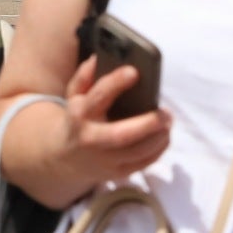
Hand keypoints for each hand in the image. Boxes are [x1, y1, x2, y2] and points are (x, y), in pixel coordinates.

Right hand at [57, 56, 172, 191]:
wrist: (63, 157)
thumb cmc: (77, 118)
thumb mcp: (73, 95)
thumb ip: (85, 77)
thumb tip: (99, 59)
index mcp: (80, 114)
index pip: (98, 97)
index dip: (115, 83)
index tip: (134, 72)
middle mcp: (91, 139)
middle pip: (120, 135)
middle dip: (147, 124)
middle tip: (166, 113)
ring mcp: (104, 160)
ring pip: (136, 153)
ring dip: (157, 138)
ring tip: (168, 122)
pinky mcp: (116, 173)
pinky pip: (142, 164)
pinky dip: (158, 150)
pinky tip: (164, 136)